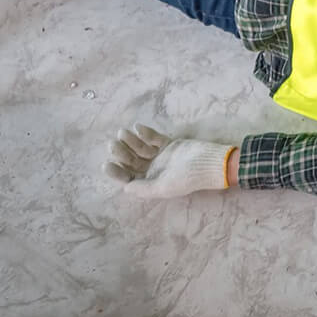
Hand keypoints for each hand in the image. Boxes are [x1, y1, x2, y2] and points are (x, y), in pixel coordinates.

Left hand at [104, 124, 231, 197]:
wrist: (209, 162)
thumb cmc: (187, 177)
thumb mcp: (163, 187)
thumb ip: (143, 188)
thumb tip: (125, 187)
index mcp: (151, 183)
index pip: (129, 177)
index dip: (117, 172)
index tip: (107, 164)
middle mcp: (154, 169)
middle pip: (133, 161)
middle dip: (122, 153)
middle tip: (112, 144)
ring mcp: (161, 156)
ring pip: (141, 148)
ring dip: (131, 141)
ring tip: (122, 132)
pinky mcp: (170, 144)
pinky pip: (154, 138)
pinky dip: (146, 133)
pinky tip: (138, 127)